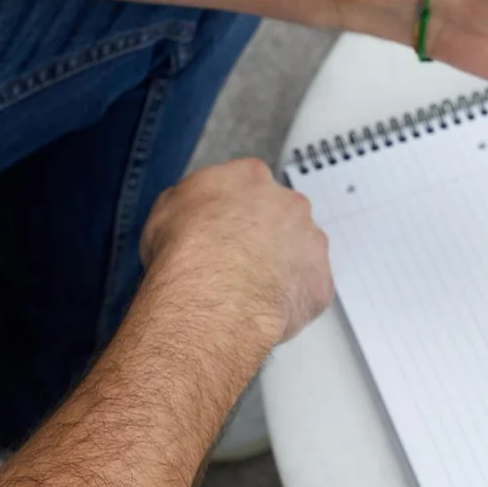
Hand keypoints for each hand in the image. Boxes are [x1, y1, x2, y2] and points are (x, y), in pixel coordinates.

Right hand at [141, 159, 332, 345]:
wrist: (214, 294)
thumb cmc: (188, 252)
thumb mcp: (167, 209)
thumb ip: (192, 201)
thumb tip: (195, 210)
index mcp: (251, 177)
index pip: (249, 184)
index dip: (234, 212)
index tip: (223, 230)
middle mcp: (289, 203)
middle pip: (282, 216)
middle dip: (264, 238)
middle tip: (237, 264)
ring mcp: (311, 242)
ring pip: (300, 253)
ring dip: (281, 268)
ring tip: (249, 292)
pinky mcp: (321, 282)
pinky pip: (308, 290)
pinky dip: (291, 300)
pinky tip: (264, 309)